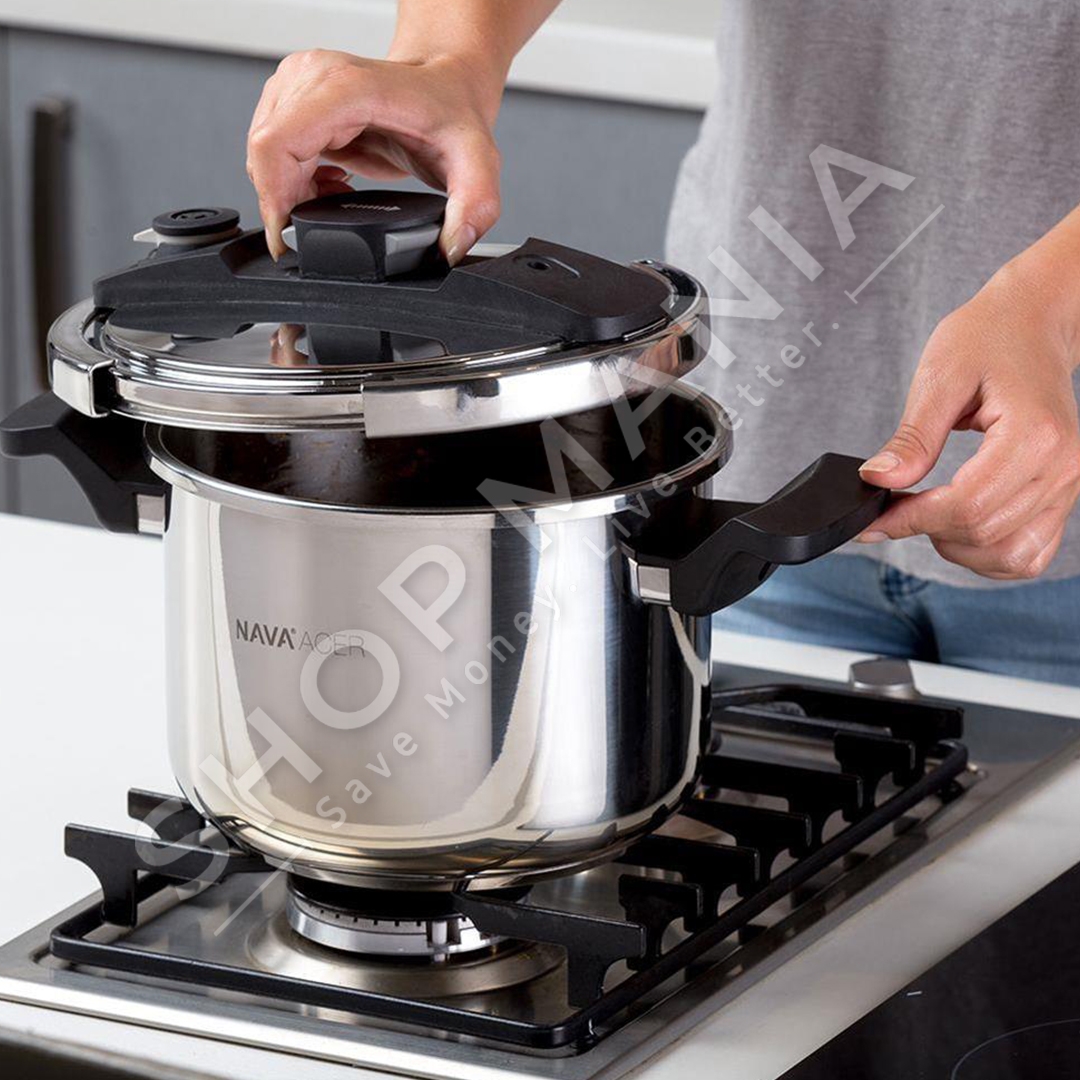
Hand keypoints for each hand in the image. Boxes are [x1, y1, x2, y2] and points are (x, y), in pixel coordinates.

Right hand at [247, 49, 502, 261]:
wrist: (447, 84)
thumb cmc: (454, 111)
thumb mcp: (477, 162)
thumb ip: (474, 208)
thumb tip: (452, 248)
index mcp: (345, 88)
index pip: (275, 144)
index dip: (274, 198)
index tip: (291, 236)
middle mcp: (313, 77)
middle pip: (265, 153)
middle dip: (285, 202)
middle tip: (323, 226)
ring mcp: (299, 85)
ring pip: (265, 154)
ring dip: (290, 191)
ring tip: (335, 200)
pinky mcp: (295, 100)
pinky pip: (273, 150)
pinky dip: (293, 180)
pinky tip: (328, 186)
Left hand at [858, 260, 1079, 578]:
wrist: (1032, 324)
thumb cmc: (988, 338)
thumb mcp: (939, 378)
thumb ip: (912, 438)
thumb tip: (878, 480)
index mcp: (1035, 435)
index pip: (967, 505)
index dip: (911, 519)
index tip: (873, 519)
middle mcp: (1062, 468)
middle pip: (984, 533)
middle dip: (926, 530)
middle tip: (892, 509)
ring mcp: (1068, 486)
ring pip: (1009, 555)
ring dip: (958, 548)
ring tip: (928, 513)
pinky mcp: (1062, 496)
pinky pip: (1029, 553)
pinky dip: (989, 554)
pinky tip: (958, 527)